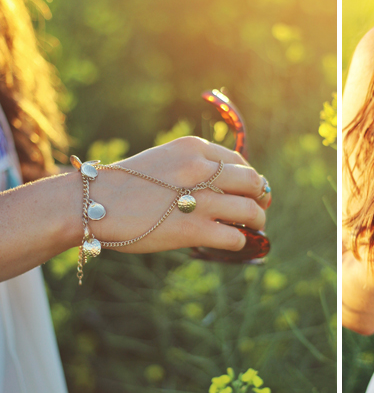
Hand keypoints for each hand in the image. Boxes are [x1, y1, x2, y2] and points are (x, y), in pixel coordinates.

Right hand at [84, 136, 270, 252]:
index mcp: (194, 148)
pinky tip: (234, 243)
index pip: (239, 162)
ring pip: (250, 211)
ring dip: (258, 222)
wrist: (92, 203)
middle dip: (261, 197)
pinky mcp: (193, 230)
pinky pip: (235, 237)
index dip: (250, 179)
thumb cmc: (125, 184)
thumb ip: (194, 166)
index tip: (252, 191)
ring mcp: (199, 200)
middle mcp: (201, 170)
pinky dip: (240, 242)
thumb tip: (226, 185)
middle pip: (252, 183)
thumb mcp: (164, 159)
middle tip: (259, 210)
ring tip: (255, 229)